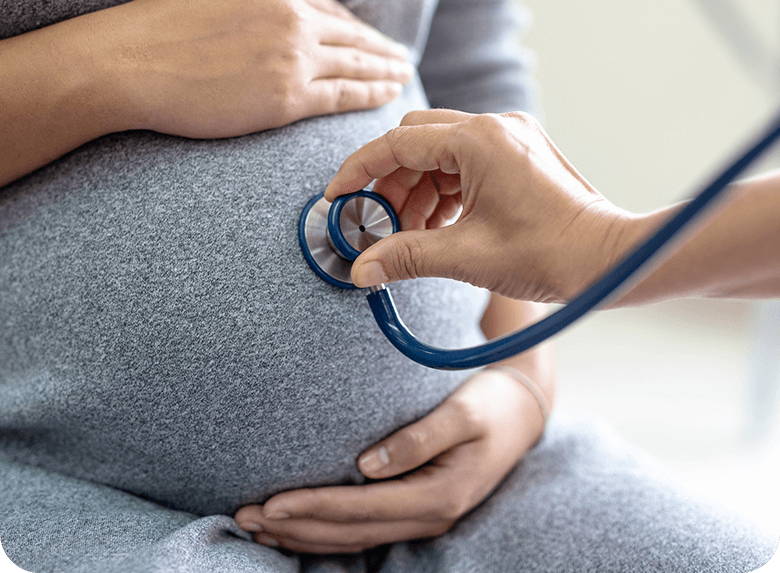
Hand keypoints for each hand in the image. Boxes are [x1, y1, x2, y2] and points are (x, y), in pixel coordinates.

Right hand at [108, 0, 412, 137]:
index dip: (352, 27)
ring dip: (384, 72)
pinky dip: (368, 95)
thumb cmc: (161, 25)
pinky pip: (341, 96)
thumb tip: (278, 11)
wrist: (133, 61)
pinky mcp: (287, 97)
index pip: (328, 8)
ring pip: (354, 64)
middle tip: (401, 58)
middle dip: (380, 48)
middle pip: (351, 35)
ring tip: (402, 77)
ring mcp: (293, 57)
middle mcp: (293, 17)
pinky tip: (386, 95)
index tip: (367, 38)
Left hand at [234, 369, 545, 553]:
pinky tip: (296, 525)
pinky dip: (325, 529)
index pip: (362, 509)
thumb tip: (367, 464)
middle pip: (349, 531)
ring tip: (256, 526)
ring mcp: (422, 517)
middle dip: (295, 527)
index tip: (269, 503)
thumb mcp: (463, 412)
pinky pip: (363, 528)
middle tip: (244, 516)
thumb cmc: (491, 405)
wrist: (522, 413)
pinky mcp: (416, 509)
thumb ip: (420, 437)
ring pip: (352, 537)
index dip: (313, 508)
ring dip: (303, 534)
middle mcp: (428, 516)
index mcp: (439, 495)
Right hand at [325, 109, 636, 302]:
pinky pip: (465, 164)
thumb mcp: (466, 256)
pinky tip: (439, 227)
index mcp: (479, 141)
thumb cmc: (549, 253)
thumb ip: (406, 257)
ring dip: (417, 192)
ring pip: (439, 155)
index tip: (338, 196)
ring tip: (412, 235)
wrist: (607, 259)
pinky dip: (443, 193)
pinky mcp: (519, 154)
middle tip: (378, 224)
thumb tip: (361, 269)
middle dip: (390, 184)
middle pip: (416, 142)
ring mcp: (510, 137)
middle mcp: (494, 127)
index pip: (398, 144)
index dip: (360, 171)